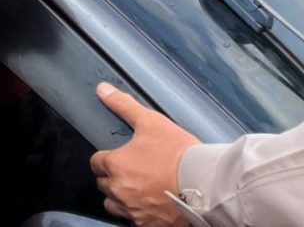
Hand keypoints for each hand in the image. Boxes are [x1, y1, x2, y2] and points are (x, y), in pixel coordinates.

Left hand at [89, 83, 199, 225]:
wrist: (207, 185)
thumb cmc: (179, 154)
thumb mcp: (150, 122)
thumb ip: (123, 105)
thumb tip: (102, 90)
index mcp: (115, 165)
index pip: (96, 162)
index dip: (107, 158)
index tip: (120, 157)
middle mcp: (119, 190)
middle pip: (104, 184)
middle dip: (113, 177)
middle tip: (132, 171)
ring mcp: (133, 210)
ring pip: (114, 205)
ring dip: (121, 197)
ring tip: (138, 189)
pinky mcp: (148, 224)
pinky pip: (133, 220)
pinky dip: (138, 213)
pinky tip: (150, 204)